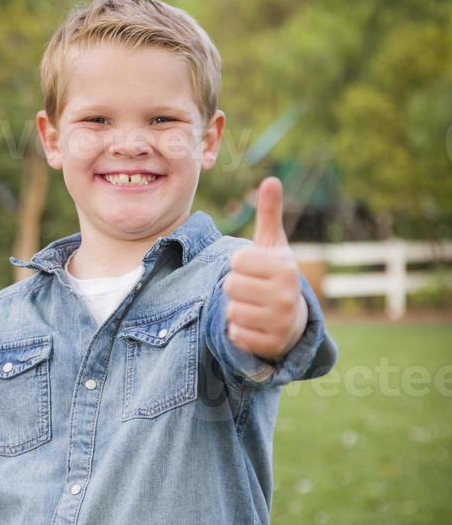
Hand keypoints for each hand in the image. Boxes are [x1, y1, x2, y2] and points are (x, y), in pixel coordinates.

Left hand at [223, 176, 307, 358]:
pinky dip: (238, 331)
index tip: (253, 269)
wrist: (294, 320)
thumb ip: (269, 215)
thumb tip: (271, 179)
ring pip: (231, 312)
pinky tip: (253, 326)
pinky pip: (235, 335)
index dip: (239, 265)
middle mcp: (287, 295)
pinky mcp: (272, 345)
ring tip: (253, 308)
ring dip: (235, 310)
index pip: (237, 260)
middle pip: (231, 286)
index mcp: (285, 267)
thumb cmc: (275, 276)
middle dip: (235, 288)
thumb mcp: (274, 246)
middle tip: (252, 291)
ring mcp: (281, 322)